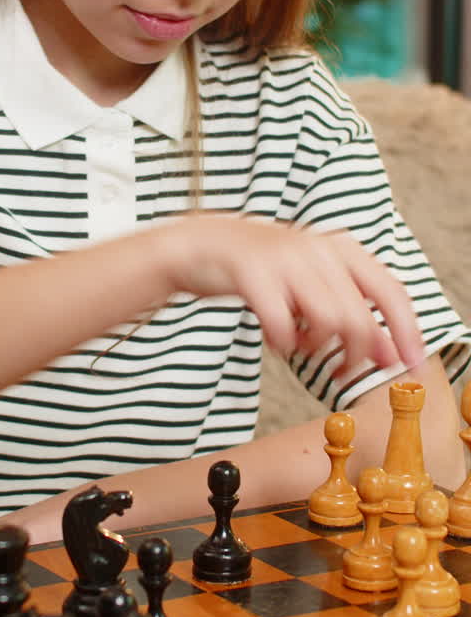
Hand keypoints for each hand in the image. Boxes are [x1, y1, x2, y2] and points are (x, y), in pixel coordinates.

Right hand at [160, 213, 424, 376]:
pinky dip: (284, 343)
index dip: (407, 332)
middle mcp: (318, 249)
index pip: (391, 292)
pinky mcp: (253, 273)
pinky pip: (283, 325)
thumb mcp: (316, 284)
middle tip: (342, 373)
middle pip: (359, 317)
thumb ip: (353, 312)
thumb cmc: (267, 270)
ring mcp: (285, 258)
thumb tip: (390, 354)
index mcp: (342, 248)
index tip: (412, 368)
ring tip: (301, 346)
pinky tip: (276, 340)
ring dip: (316, 348)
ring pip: (327, 321)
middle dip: (355, 356)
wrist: (203, 244)